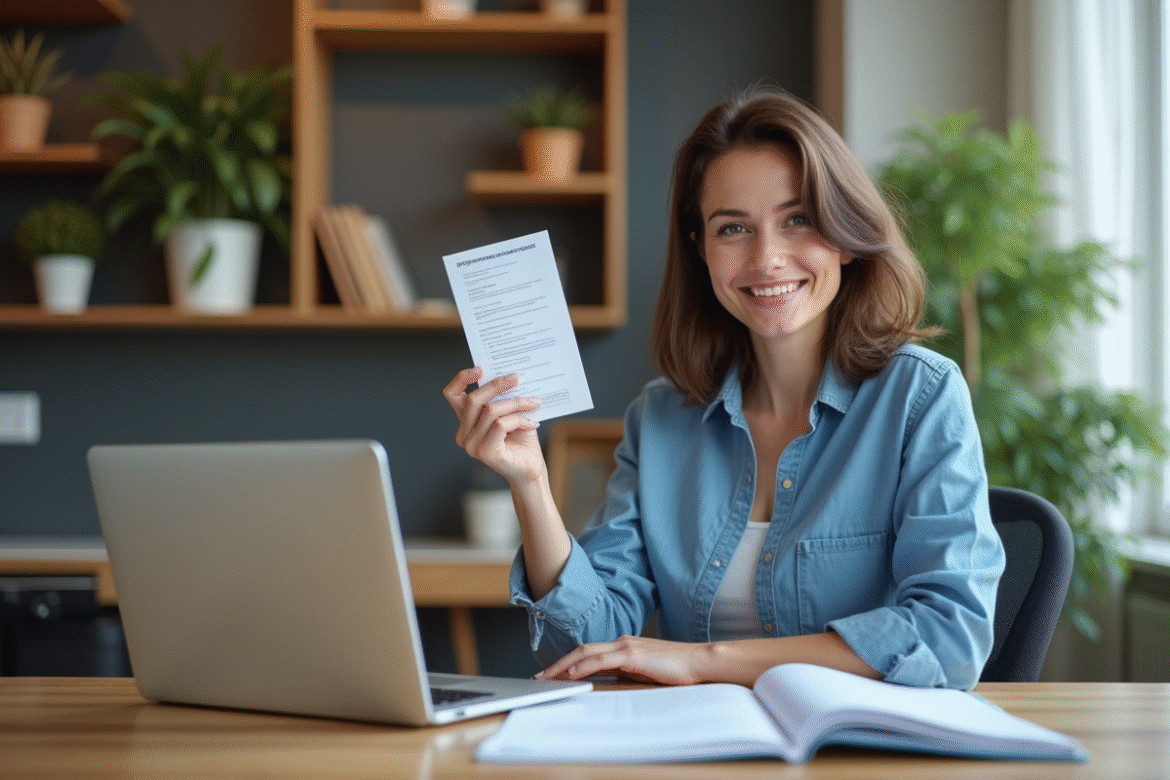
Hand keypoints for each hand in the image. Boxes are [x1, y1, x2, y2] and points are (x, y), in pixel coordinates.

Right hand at [442, 367, 543, 485]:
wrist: (531, 470)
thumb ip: (503, 397)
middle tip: (517, 377)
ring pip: (491, 411)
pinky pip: (501, 424)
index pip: (452, 395)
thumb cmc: (522, 440)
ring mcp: (472, 445)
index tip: (480, 368)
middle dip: (496, 385)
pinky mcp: (485, 452)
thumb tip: (510, 374)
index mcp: (466, 422)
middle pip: (473, 399)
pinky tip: (533, 424)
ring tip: (534, 403)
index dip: (461, 379)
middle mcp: (464, 434)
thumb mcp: (511, 412)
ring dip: (516, 403)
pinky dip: (520, 420)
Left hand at [535, 636, 711, 685]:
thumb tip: (604, 681)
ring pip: (586, 653)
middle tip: (539, 677)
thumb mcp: (643, 671)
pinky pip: (602, 660)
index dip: (566, 661)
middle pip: (581, 650)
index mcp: (623, 645)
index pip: (588, 652)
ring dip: (563, 665)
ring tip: (547, 677)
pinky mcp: (633, 654)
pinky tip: (571, 674)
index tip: (550, 674)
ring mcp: (626, 646)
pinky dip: (584, 666)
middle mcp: (621, 642)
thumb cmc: (675, 669)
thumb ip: (624, 672)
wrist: (698, 661)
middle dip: (557, 663)